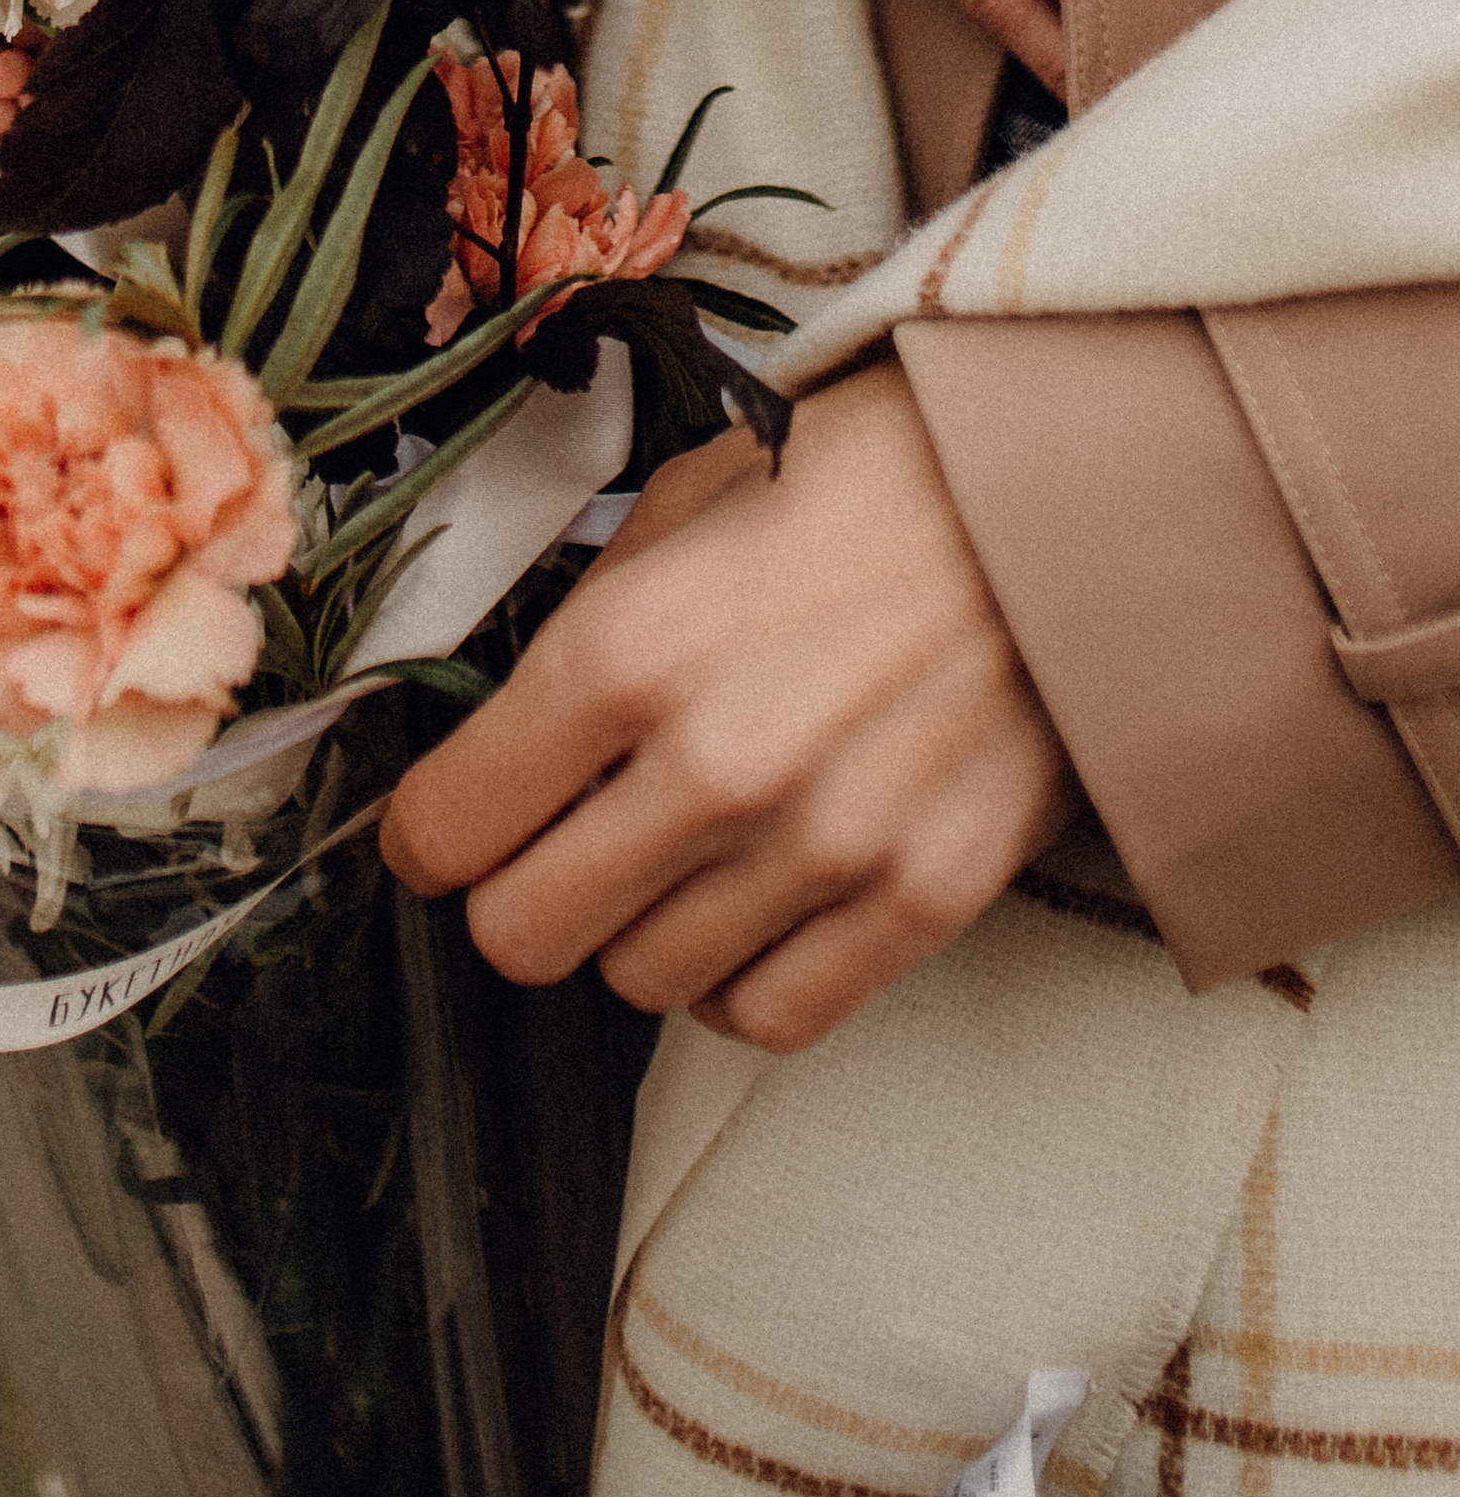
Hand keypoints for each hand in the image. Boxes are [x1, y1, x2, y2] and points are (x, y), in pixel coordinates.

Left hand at [378, 367, 1075, 1050]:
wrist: (1064, 493)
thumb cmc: (863, 478)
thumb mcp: (678, 507)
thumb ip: (581, 630)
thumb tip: (498, 731)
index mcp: (627, 652)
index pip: (446, 830)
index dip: (431, 833)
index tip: (451, 821)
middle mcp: (716, 766)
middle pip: (523, 937)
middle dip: (517, 893)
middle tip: (552, 845)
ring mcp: (824, 846)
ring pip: (639, 985)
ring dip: (637, 929)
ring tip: (679, 851)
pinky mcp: (922, 898)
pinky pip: (768, 1017)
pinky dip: (736, 980)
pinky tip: (748, 906)